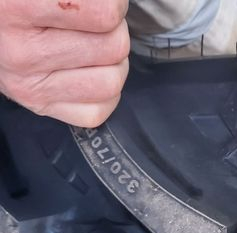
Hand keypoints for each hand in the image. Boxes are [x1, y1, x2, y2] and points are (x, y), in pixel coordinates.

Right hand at [0, 0, 129, 126]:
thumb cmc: (15, 2)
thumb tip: (116, 6)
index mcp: (17, 6)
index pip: (105, 13)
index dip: (115, 5)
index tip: (106, 2)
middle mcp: (22, 51)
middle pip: (114, 47)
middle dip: (115, 31)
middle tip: (98, 22)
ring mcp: (30, 85)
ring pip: (112, 82)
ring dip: (114, 64)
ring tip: (97, 46)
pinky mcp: (40, 106)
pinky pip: (97, 112)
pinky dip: (104, 95)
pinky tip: (91, 73)